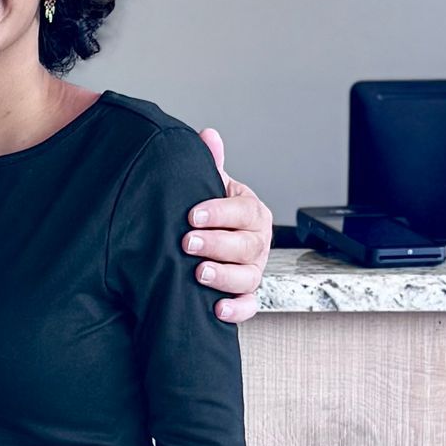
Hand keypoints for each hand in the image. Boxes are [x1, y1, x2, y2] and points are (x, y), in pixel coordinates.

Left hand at [182, 127, 272, 323]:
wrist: (205, 243)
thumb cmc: (209, 214)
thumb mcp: (210, 187)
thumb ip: (210, 164)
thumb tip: (208, 135)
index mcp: (251, 213)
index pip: (244, 210)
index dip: (220, 212)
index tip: (192, 215)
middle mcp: (257, 242)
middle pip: (248, 245)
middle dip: (217, 244)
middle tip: (188, 243)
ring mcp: (253, 270)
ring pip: (249, 277)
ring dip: (224, 276)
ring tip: (199, 273)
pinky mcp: (245, 295)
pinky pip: (249, 306)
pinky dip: (236, 310)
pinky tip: (216, 310)